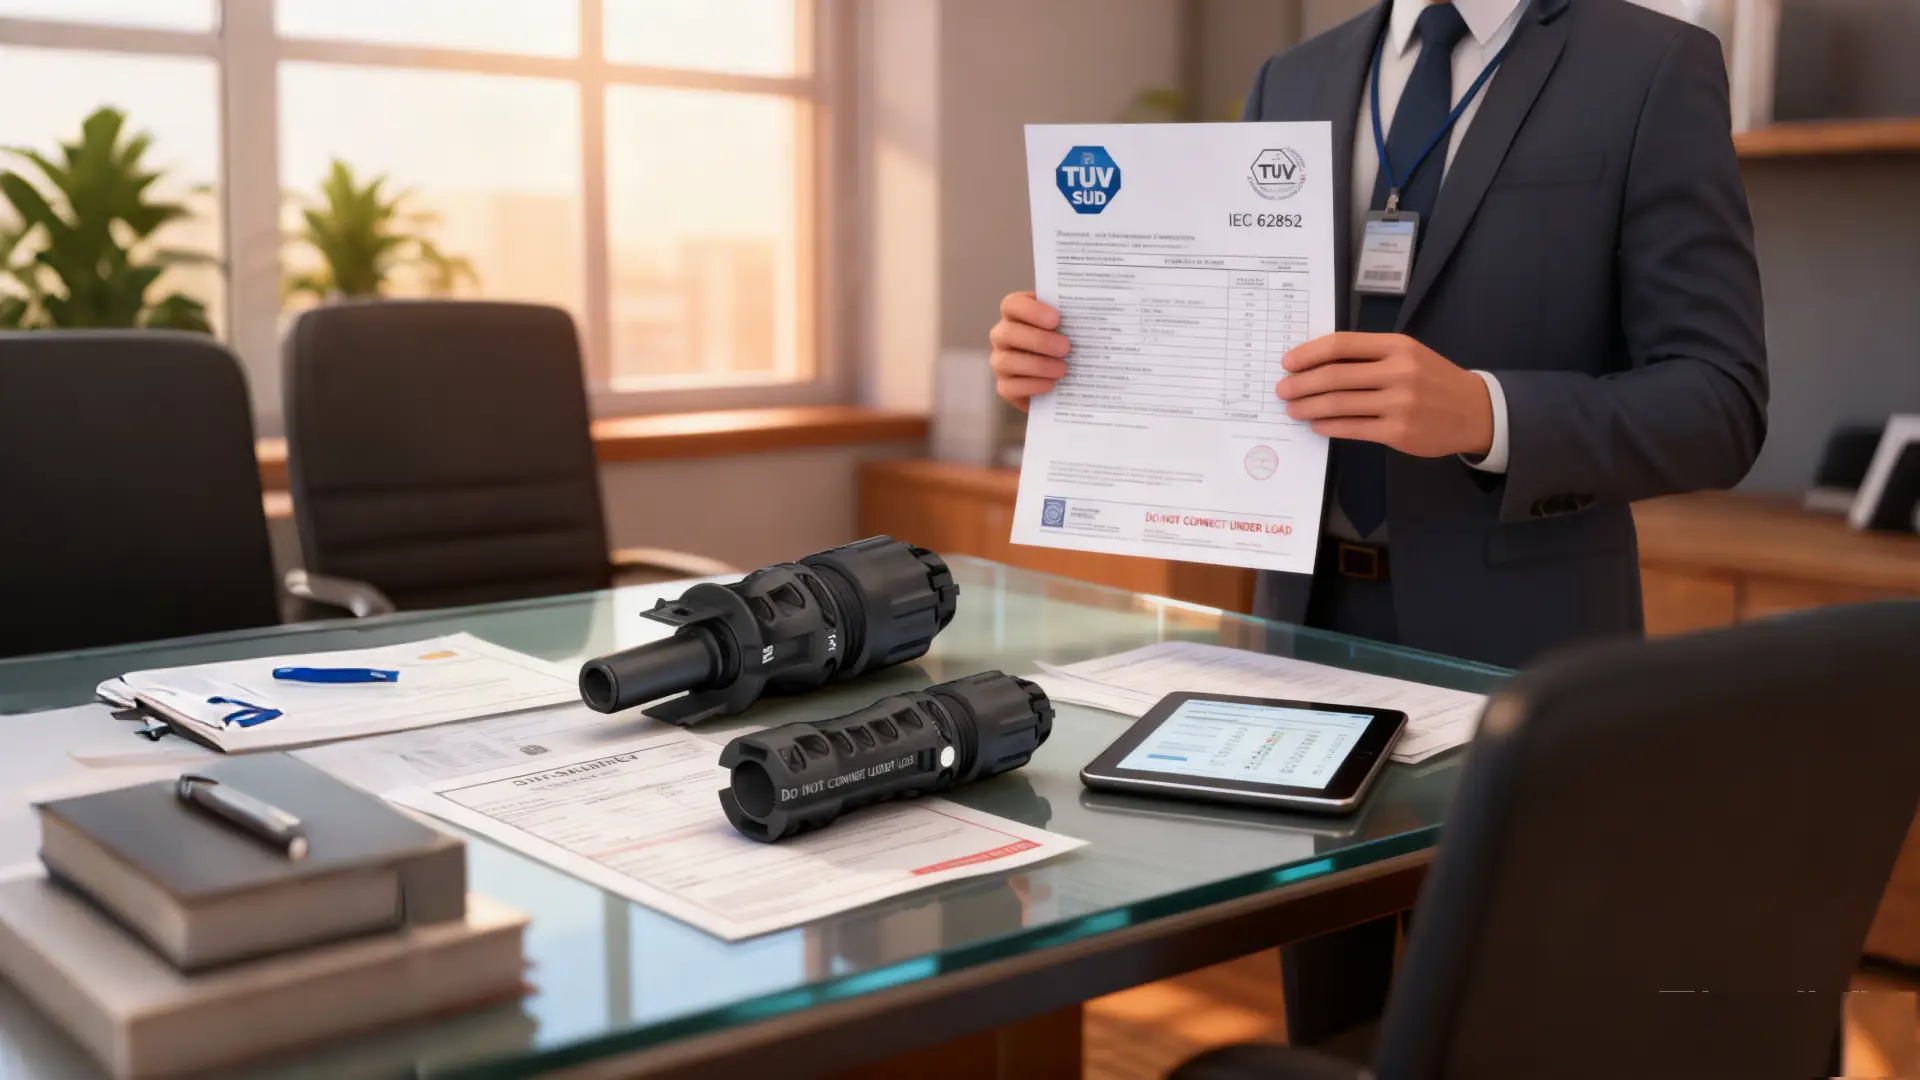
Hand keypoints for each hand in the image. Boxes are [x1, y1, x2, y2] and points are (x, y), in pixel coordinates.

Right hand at [989, 291, 1069, 411]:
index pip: (1012, 305)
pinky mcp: (1004, 386)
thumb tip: (1089, 316)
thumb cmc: (1062, 344)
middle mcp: (1002, 336)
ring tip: (1062, 369)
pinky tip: (1051, 384)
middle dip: (1038, 340)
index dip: (1031, 310)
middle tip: (1066, 347)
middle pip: (1008, 333)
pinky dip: (1032, 385)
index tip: (1056, 319)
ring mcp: (999, 362)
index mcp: (1015, 315)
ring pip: (1007, 361)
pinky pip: (1009, 387)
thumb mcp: (1067, 328)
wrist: (1058, 381)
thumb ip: (1071, 319)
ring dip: (1037, 365)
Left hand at [1276, 333, 1493, 458]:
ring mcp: (1399, 403)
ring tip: (1293, 409)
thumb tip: (1316, 362)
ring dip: (1308, 407)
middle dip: (1300, 384)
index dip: (1308, 354)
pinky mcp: (1397, 432)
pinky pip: (1351, 428)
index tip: (1287, 363)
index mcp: (1397, 346)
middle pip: (1334, 376)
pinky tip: (1317, 424)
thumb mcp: (1407, 355)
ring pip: (1338, 404)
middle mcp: (1398, 372)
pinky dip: (1327, 426)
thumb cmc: (1433, 379)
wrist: (1474, 411)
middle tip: (1282, 390)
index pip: (1340, 345)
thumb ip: (1368, 356)